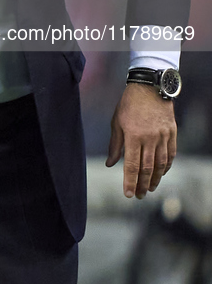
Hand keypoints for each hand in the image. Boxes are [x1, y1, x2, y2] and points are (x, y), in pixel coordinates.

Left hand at [106, 83, 176, 198]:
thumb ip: (115, 145)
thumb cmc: (129, 104)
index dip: (130, 182)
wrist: (149, 87)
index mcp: (133, 135)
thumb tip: (111, 164)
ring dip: (155, 179)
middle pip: (147, 168)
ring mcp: (163, 136)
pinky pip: (171, 154)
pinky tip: (161, 173)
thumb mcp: (117, 122)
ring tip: (150, 188)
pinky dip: (166, 166)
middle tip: (139, 196)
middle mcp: (149, 138)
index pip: (132, 165)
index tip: (128, 194)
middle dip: (143, 185)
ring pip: (160, 164)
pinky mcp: (172, 132)